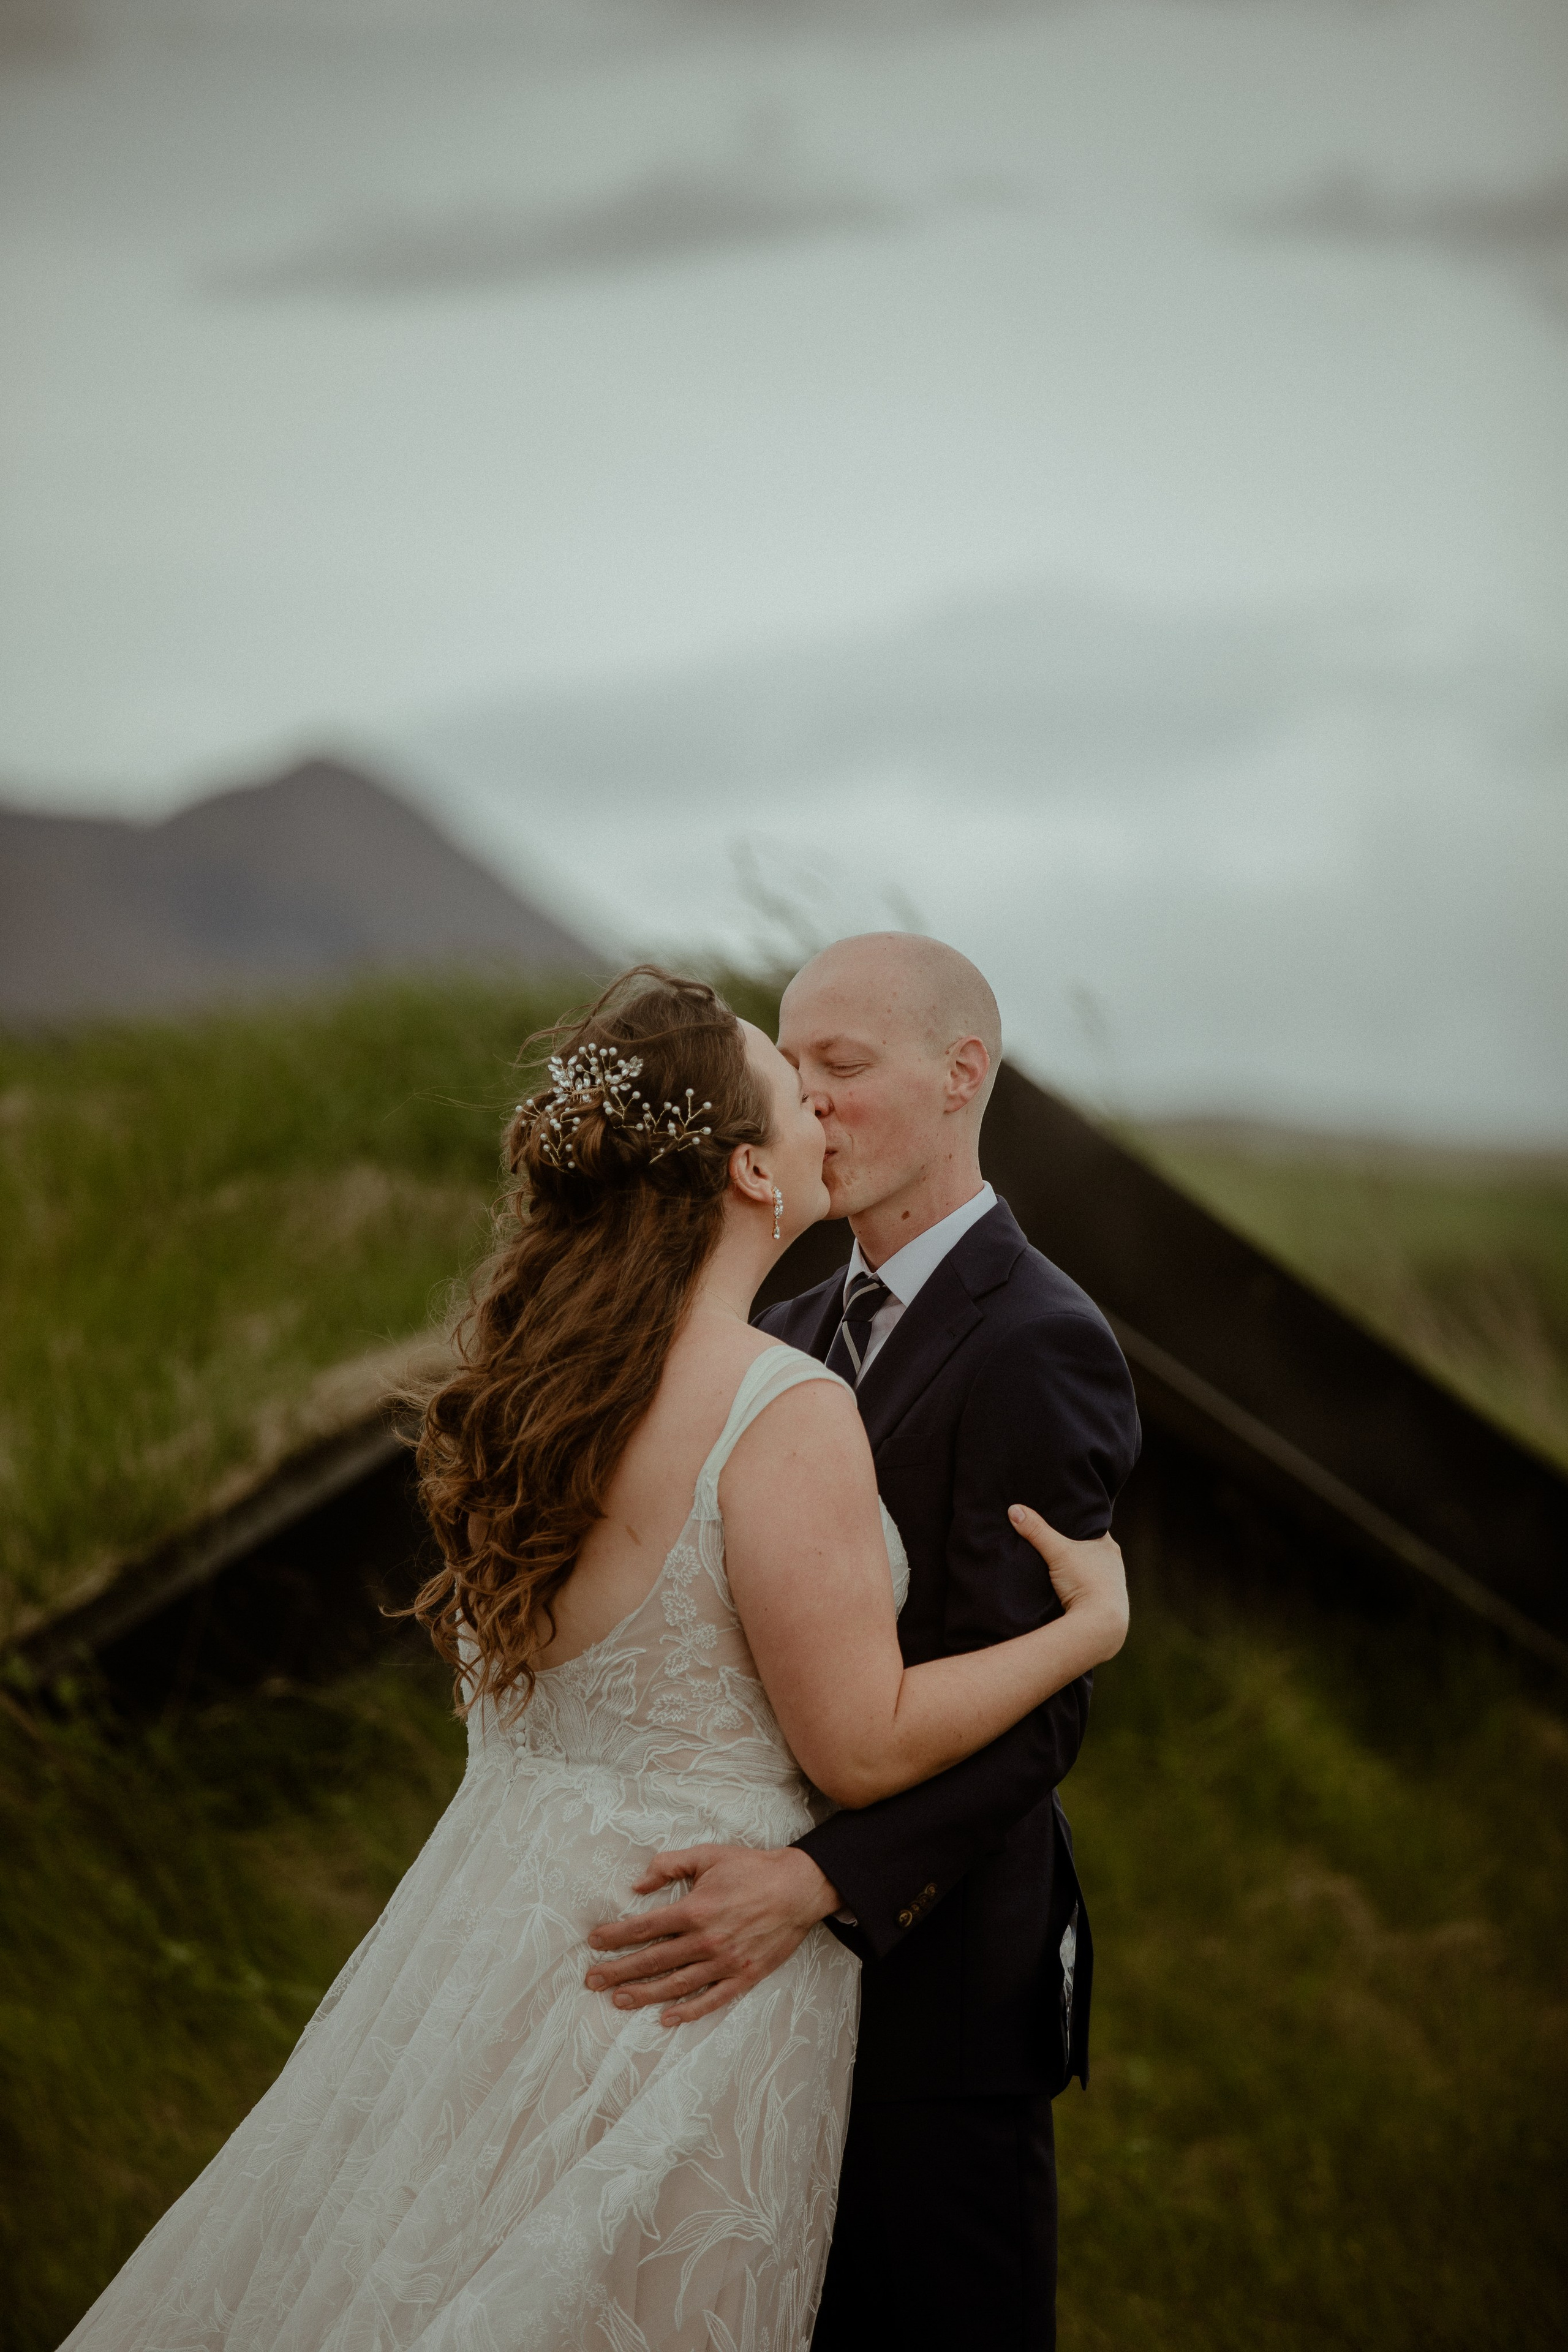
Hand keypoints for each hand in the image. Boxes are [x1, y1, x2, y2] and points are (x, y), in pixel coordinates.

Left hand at [584, 1844, 841, 2027]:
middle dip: (618, 1971)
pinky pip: (711, 2000)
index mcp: (694, 1910)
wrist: (798, 1888)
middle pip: (652, 1960)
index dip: (615, 1936)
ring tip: (618, 2000)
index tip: (594, 1943)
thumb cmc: (751, 1869)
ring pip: (675, 1985)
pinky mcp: (743, 1977)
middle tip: (592, 1980)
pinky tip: (666, 2018)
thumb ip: (670, 1865)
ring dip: (643, 1994)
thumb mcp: (708, 1855)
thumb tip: (638, 1882)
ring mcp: (724, 1963)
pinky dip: (688, 2011)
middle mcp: (705, 1941)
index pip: (644, 1928)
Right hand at [1008, 1504, 1129, 1659]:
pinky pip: (1087, 1590)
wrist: (1100, 1626)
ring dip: (1075, 1569)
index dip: (1077, 1521)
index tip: (1061, 1516)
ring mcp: (1111, 1587)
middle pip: (1090, 1549)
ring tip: (1055, 1563)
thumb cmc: (1085, 1583)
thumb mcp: (1058, 1551)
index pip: (1093, 1526)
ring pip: (1089, 1571)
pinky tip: (1064, 1589)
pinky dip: (1076, 1588)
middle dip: (1073, 1546)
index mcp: (1109, 1547)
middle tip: (1053, 1539)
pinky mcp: (1104, 1607)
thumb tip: (1014, 1510)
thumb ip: (1036, 1531)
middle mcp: (1114, 1565)